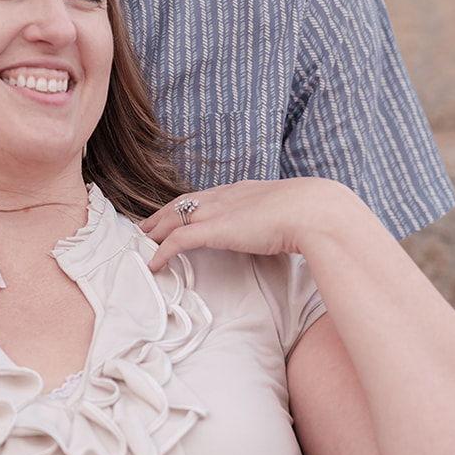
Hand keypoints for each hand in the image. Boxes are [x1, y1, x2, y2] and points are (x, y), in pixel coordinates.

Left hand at [138, 178, 358, 272]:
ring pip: (173, 219)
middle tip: (144, 228)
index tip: (173, 214)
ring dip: (154, 231)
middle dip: (161, 215)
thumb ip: (280, 220)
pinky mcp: (214, 230)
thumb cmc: (311, 214)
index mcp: (242, 190)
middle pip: (181, 203)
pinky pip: (178, 241)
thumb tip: (286, 233)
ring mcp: (218, 211)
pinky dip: (162, 252)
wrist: (313, 210)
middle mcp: (225, 196)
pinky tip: (153, 264)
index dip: (185, 206)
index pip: (204, 196)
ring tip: (140, 243)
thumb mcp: (290, 213)